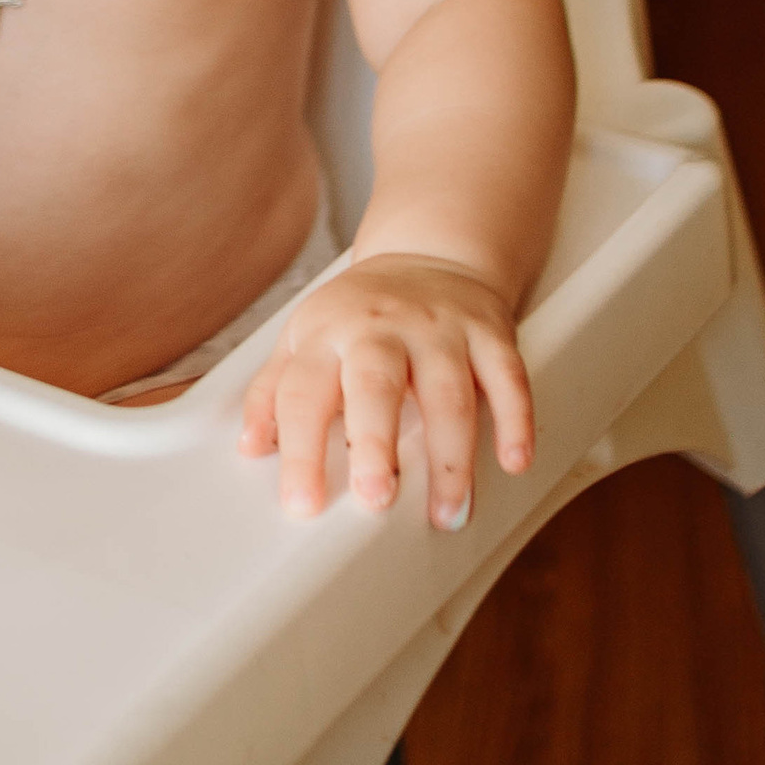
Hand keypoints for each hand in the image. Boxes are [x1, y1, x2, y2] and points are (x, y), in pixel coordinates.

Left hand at [240, 252, 535, 525]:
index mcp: (327, 333)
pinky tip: (514, 461)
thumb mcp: (305, 339)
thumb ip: (274, 392)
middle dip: (375, 443)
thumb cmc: (359, 315)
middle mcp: (382, 327)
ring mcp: (439, 328)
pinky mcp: (489, 332)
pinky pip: (507, 376)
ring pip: (447, 391)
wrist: (429, 253)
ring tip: (449, 512)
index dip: (299, 449)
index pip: (303, 392)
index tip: (302, 504)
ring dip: (450, 455)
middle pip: (375, 384)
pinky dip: (515, 419)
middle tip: (376, 499)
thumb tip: (250, 447)